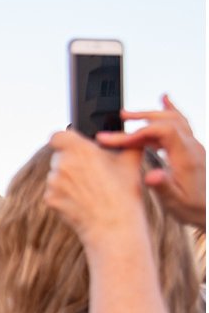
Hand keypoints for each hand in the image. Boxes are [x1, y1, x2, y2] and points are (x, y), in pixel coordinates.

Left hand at [45, 129, 148, 243]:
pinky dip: (64, 195)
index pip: (57, 136)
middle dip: (72, 161)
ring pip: (56, 175)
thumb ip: (122, 141)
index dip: (65, 140)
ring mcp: (53, 183)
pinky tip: (82, 201)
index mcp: (78, 149)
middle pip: (59, 156)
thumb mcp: (131, 159)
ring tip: (90, 189)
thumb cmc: (125, 192)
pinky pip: (54, 192)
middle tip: (91, 172)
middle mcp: (61, 164)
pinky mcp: (50, 199)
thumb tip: (119, 135)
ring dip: (67, 178)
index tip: (73, 146)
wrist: (114, 226)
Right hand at [97, 95, 205, 227]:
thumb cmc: (191, 207)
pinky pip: (181, 123)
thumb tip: (151, 175)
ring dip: (151, 114)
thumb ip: (163, 186)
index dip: (136, 132)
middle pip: (168, 119)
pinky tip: (164, 101)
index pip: (161, 132)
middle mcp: (192, 147)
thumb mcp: (175, 201)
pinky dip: (169, 111)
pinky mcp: (189, 148)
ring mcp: (192, 146)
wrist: (207, 211)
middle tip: (120, 118)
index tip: (113, 139)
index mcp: (186, 156)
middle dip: (142, 116)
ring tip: (129, 115)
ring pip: (174, 119)